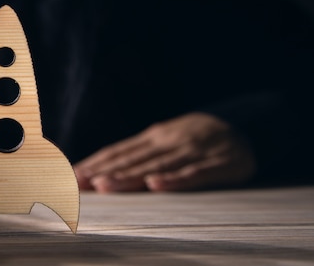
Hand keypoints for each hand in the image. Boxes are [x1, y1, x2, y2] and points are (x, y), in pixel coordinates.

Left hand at [73, 112, 255, 191]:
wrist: (241, 127)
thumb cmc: (192, 139)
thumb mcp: (164, 140)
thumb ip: (138, 154)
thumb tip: (101, 168)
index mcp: (153, 137)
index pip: (118, 151)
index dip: (95, 163)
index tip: (73, 174)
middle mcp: (168, 142)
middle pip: (131, 159)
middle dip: (104, 171)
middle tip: (80, 182)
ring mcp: (192, 151)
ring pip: (156, 165)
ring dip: (129, 176)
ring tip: (105, 185)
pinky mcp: (217, 163)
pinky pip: (194, 173)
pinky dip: (174, 179)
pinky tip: (156, 185)